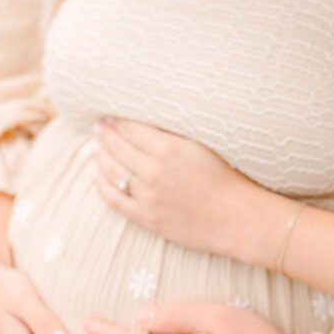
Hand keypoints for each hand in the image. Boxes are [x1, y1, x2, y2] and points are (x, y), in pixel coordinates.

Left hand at [93, 118, 244, 252]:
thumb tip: (149, 125)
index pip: (131, 129)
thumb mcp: (202, 146)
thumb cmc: (227, 178)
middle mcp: (154, 171)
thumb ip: (173, 136)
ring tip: (95, 146)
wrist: (238, 218)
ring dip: (100, 156)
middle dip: (105, 134)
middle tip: (98, 126)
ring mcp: (148, 196)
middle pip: (118, 147)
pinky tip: (95, 175)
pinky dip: (101, 186)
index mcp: (169, 149)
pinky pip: (115, 200)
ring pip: (112, 171)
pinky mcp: (147, 217)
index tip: (110, 114)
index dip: (117, 121)